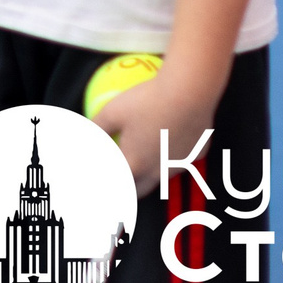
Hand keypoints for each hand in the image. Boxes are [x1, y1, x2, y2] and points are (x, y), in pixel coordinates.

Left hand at [96, 63, 224, 195]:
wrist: (190, 92)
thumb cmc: (146, 101)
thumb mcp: (112, 111)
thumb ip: (97, 127)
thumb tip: (85, 132)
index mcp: (135, 164)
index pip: (117, 186)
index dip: (109, 187)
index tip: (105, 181)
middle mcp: (159, 171)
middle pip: (140, 190)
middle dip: (128, 190)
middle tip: (120, 179)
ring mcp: (181, 165)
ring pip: (163, 177)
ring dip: (151, 174)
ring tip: (143, 160)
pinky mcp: (198, 153)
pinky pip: (183, 158)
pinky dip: (174, 154)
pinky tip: (172, 137)